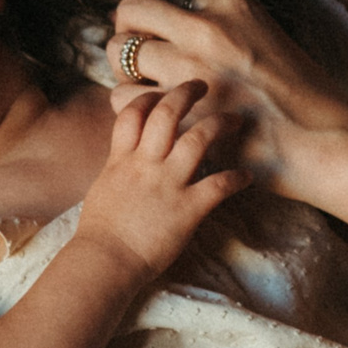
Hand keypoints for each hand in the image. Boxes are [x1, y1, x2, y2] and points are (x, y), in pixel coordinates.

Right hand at [74, 81, 249, 283]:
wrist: (105, 262)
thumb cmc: (100, 234)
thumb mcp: (103, 190)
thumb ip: (119, 169)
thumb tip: (126, 160)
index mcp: (122, 160)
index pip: (132, 113)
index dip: (149, 97)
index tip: (162, 93)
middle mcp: (146, 164)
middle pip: (168, 114)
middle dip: (186, 93)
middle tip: (203, 86)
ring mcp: (168, 184)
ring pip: (198, 138)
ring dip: (220, 124)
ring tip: (235, 120)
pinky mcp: (188, 208)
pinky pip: (219, 184)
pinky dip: (237, 178)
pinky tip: (248, 176)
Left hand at [107, 0, 347, 203]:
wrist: (324, 142)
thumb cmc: (304, 97)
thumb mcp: (268, 38)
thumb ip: (225, 27)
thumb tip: (183, 29)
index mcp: (230, 4)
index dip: (162, 24)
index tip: (168, 42)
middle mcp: (205, 28)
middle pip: (131, 11)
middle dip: (127, 32)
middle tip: (137, 57)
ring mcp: (190, 68)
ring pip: (119, 54)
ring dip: (125, 72)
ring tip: (144, 90)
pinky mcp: (181, 109)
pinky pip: (124, 99)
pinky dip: (131, 107)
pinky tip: (152, 119)